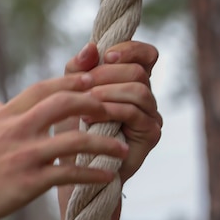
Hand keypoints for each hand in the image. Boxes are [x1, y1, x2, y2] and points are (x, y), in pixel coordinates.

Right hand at [0, 72, 128, 219]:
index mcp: (3, 118)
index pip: (41, 89)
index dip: (68, 81)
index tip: (89, 79)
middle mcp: (16, 130)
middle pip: (63, 103)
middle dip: (92, 102)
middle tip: (113, 107)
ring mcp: (25, 155)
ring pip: (74, 139)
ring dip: (103, 142)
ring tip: (122, 147)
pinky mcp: (30, 181)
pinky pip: (70, 174)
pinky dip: (92, 175)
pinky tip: (108, 178)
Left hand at [60, 40, 162, 182]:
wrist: (73, 172)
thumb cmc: (70, 132)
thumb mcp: (69, 94)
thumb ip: (78, 70)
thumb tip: (91, 47)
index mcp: (130, 82)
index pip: (146, 55)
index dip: (129, 49)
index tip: (105, 56)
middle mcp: (145, 96)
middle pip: (139, 70)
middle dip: (108, 74)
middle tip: (85, 85)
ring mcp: (151, 115)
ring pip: (139, 90)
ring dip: (108, 92)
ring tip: (85, 102)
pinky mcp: (150, 134)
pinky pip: (134, 113)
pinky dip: (111, 110)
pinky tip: (90, 117)